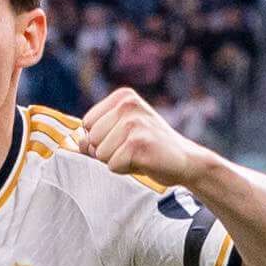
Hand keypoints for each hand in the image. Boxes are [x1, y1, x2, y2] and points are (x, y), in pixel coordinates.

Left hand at [76, 86, 216, 189]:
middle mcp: (128, 104)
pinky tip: (144, 160)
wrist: (185, 160)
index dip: (101, 139)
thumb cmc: (148, 148)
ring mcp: (134, 122)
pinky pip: (112, 165)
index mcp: (122, 97)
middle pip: (90, 139)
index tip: (124, 138)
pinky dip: (126, 169)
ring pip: (100, 154)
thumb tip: (79, 143)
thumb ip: (94, 136)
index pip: (86, 124)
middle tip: (133, 148)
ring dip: (117, 160)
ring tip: (138, 154)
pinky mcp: (138, 143)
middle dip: (107, 151)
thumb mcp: (119, 135)